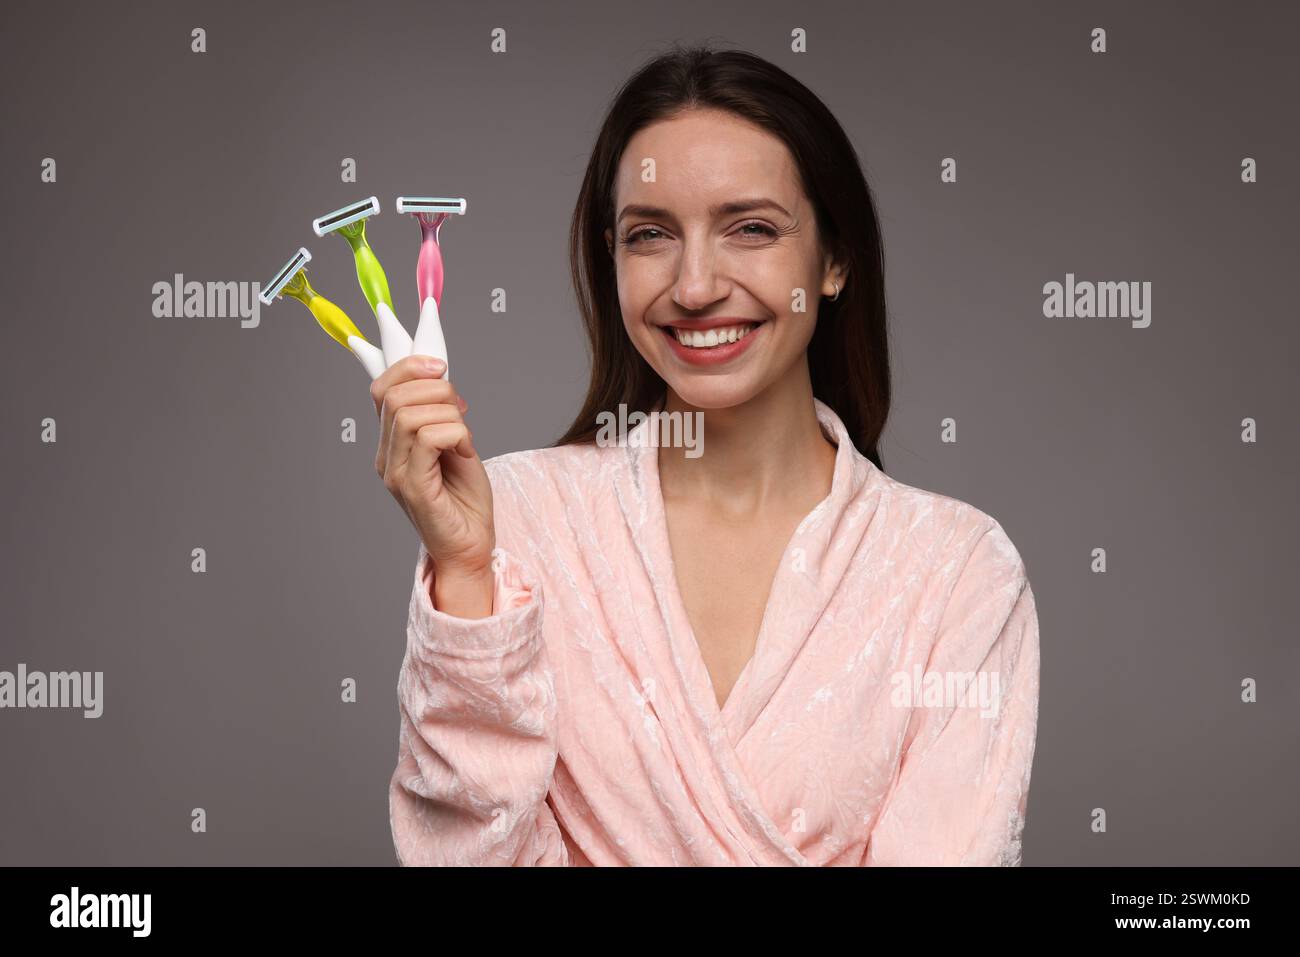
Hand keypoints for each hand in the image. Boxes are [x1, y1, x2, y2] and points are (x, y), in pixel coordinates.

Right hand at [371, 354, 494, 613]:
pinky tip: (465, 451)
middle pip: (396, 396)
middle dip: (438, 390)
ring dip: (450, 415)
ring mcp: (396, 473)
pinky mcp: (414, 487)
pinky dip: (456, 435)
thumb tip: (439, 376)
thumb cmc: (465, 499)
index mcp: (391, 444)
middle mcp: (386, 457)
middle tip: (462, 410)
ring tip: (465, 438)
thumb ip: (441, 414)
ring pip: (413, 414)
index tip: (441, 367)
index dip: (409, 367)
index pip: (382, 389)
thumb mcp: (455, 444)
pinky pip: (430, 438)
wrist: (471, 546)